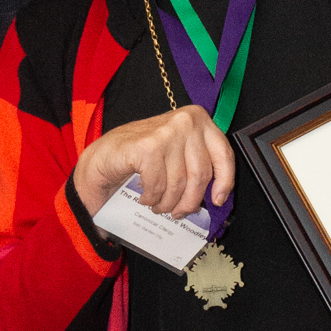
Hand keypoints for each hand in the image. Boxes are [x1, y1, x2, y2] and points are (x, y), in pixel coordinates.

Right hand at [72, 103, 233, 221]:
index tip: (218, 201)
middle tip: (180, 212)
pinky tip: (146, 197)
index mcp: (198, 118)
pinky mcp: (148, 147)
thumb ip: (199, 164)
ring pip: (179, 184)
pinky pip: (158, 186)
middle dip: (189, 201)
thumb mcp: (179, 151)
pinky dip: (151, 198)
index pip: (223, 154)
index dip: (225, 182)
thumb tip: (218, 195)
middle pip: (200, 174)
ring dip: (168, 203)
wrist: (106, 154)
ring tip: (160, 206)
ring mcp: (166, 132)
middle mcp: (185, 121)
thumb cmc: (144, 155)